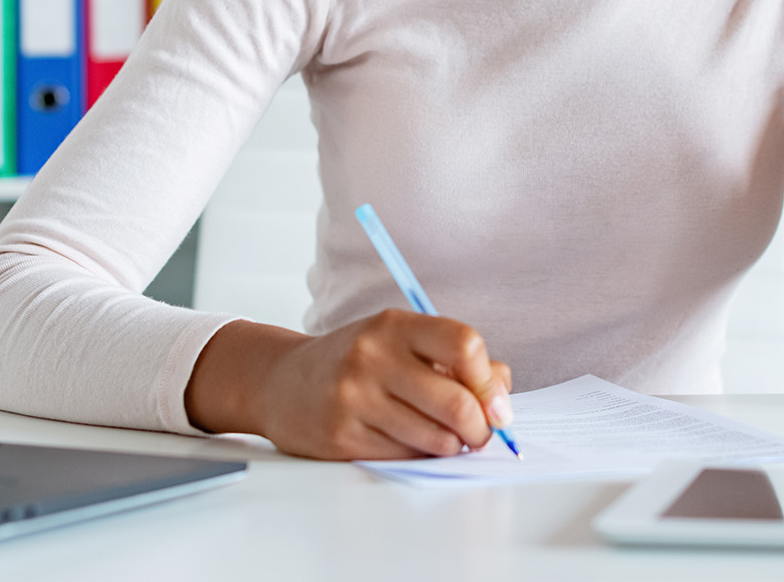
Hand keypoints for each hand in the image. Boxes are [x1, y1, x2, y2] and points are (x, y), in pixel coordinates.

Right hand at [184, 310, 513, 459]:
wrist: (281, 382)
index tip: (496, 403)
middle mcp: (372, 356)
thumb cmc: (357, 362)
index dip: (489, 381)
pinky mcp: (341, 437)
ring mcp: (354, 398)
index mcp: (395, 325)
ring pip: (435, 439)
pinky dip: (420, 457)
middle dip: (480, 428)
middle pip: (456, 402)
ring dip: (452, 446)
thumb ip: (454, 360)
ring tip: (445, 438)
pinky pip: (404, 457)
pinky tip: (410, 443)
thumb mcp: (401, 342)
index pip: (464, 345)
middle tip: (480, 433)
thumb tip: (502, 393)